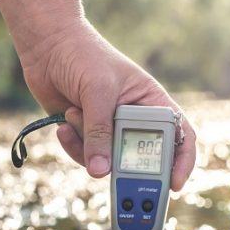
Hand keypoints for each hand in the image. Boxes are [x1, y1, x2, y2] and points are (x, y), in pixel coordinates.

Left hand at [19, 18, 195, 190]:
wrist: (47, 46)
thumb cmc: (83, 56)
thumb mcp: (98, 92)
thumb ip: (99, 132)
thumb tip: (100, 171)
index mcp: (151, 102)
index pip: (178, 135)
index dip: (182, 161)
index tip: (174, 183)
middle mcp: (132, 119)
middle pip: (140, 158)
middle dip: (125, 167)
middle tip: (112, 175)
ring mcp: (107, 128)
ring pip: (107, 160)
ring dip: (87, 146)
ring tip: (73, 114)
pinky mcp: (84, 134)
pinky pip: (84, 155)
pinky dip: (72, 144)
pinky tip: (63, 124)